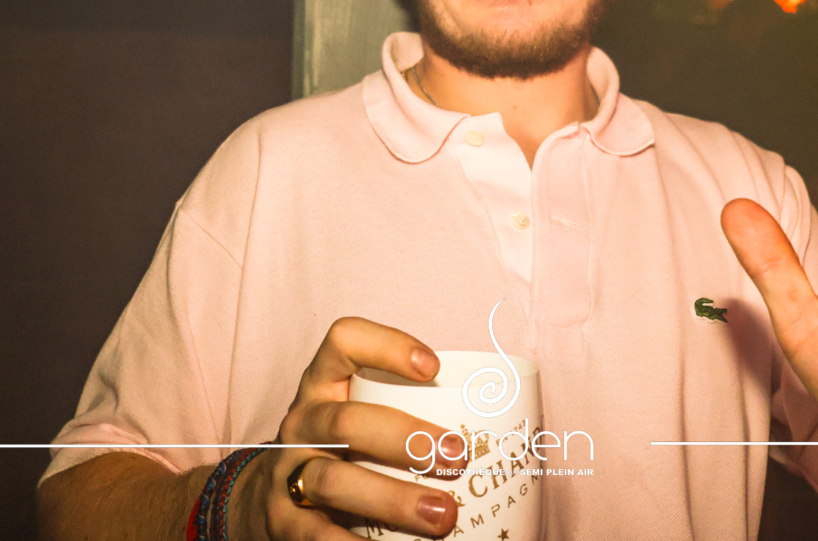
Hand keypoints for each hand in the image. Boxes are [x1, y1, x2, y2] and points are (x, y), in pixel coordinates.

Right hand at [231, 317, 467, 539]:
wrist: (265, 495)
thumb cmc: (341, 444)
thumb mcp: (360, 412)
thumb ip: (408, 408)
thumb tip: (509, 424)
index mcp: (324, 381)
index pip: (344, 340)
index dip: (386, 345)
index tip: (433, 366)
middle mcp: (303, 421)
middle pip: (348, 421)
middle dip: (406, 439)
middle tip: (456, 457)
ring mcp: (287, 471)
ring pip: (334, 481)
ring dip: (393, 500)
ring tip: (443, 516)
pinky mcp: (282, 522)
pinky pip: (316, 536)